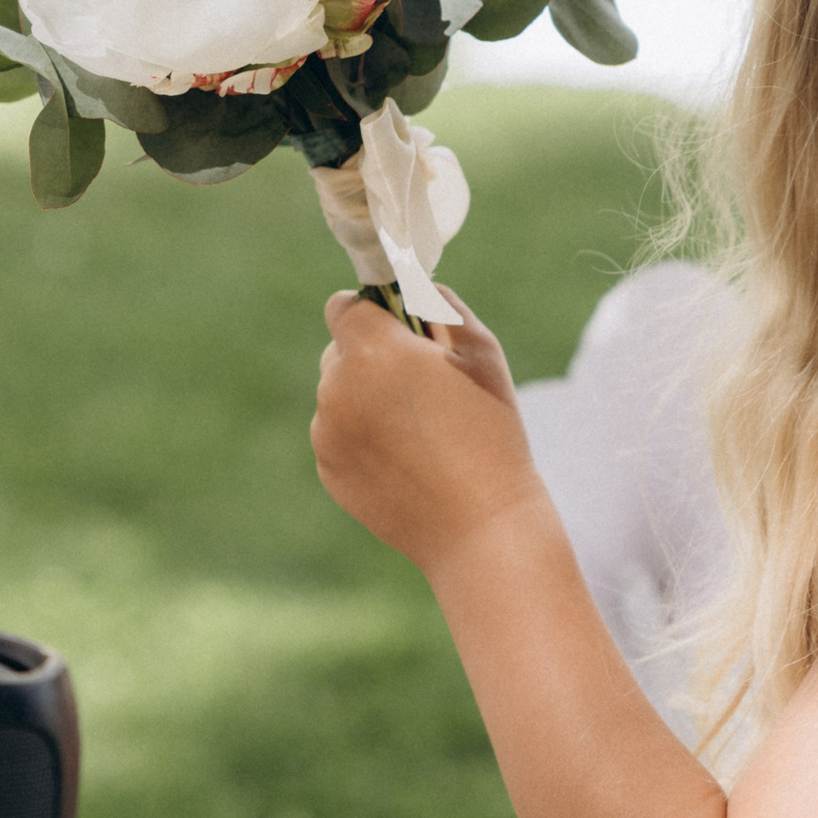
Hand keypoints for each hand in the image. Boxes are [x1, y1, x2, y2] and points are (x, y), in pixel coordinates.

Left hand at [311, 287, 543, 577]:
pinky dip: (362, 438)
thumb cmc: (490, 432)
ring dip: (365, 399)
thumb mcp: (481, 352)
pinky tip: (407, 460)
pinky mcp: (328, 470)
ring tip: (420, 430)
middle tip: (421, 385)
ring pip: (337, 395)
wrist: (480, 525)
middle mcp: (336, 387)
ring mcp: (326, 432)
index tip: (400, 330)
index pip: (344, 306)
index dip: (372, 312)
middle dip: (371, 357)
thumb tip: (412, 291)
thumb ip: (439, 306)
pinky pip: (338, 435)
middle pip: (340, 351)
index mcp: (372, 350)